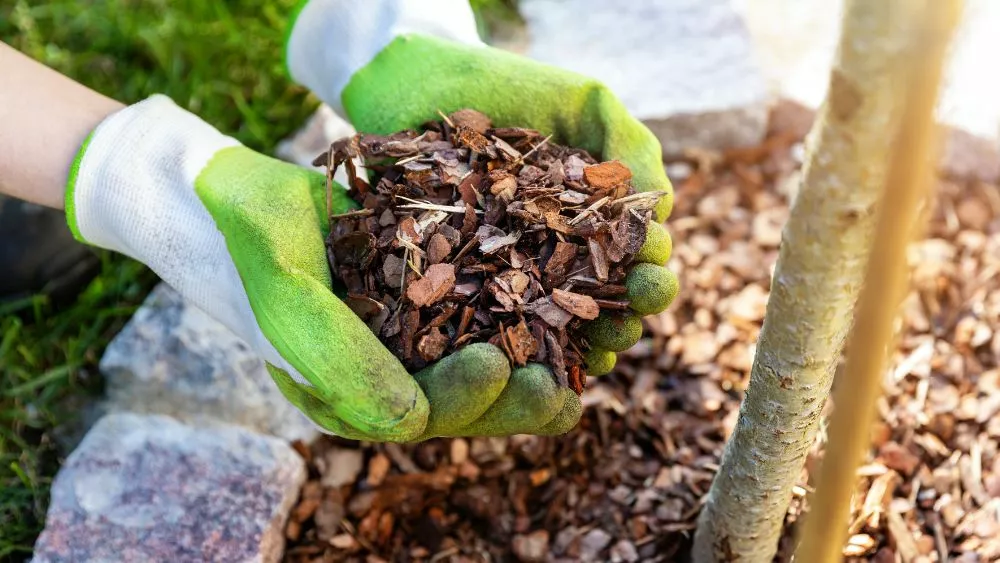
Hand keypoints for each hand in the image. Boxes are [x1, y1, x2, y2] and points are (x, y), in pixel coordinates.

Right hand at [66, 95, 584, 440]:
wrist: (242, 197)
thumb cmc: (256, 246)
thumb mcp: (290, 300)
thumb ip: (340, 362)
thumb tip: (412, 424)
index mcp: (348, 395)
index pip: (417, 416)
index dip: (464, 398)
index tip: (499, 363)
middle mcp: (383, 375)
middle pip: (461, 402)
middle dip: (512, 399)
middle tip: (559, 386)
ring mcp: (407, 339)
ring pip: (477, 366)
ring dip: (528, 368)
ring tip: (579, 363)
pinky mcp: (426, 299)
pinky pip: (478, 319)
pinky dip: (519, 317)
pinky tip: (562, 307)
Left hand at [286, 0, 678, 435]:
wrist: (421, 83)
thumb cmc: (510, 88)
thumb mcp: (585, 102)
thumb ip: (631, 145)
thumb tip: (663, 207)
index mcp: (596, 222)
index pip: (636, 261)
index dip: (650, 275)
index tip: (649, 273)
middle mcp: (559, 256)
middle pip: (604, 306)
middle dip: (624, 319)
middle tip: (626, 320)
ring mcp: (510, 275)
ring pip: (556, 329)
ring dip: (581, 349)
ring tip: (591, 353)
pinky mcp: (460, 286)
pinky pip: (492, 329)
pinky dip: (517, 352)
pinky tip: (532, 364)